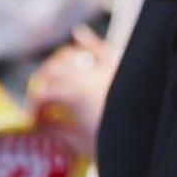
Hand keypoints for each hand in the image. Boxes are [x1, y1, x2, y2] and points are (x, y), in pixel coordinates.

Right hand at [26, 26, 116, 161]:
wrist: (144, 135)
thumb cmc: (112, 143)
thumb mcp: (80, 143)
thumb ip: (58, 132)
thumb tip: (42, 125)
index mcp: (73, 94)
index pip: (44, 92)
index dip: (33, 104)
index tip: (32, 117)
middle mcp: (84, 75)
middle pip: (52, 70)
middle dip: (40, 83)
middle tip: (38, 99)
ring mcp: (100, 68)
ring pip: (70, 55)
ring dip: (56, 63)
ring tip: (52, 75)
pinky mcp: (115, 67)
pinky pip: (99, 48)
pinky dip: (87, 40)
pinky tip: (78, 33)